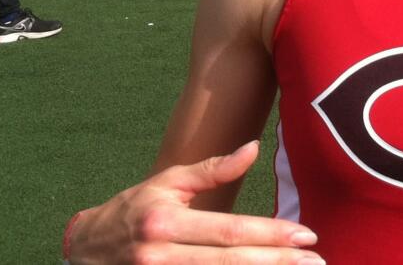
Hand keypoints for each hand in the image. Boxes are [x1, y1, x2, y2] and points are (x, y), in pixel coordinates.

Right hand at [66, 142, 321, 263]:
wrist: (85, 252)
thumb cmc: (132, 210)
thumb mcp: (167, 183)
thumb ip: (211, 170)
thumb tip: (253, 148)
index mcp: (166, 221)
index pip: (229, 231)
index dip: (271, 234)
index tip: (307, 235)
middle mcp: (163, 255)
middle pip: (231, 263)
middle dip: (277, 263)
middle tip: (317, 263)